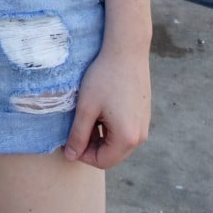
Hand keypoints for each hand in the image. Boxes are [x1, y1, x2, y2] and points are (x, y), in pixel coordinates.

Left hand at [63, 45, 150, 168]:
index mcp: (127, 138)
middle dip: (91, 146)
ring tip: (87, 116)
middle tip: (76, 128)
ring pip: (118, 143)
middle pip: (112, 155)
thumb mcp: (86, 108)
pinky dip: (110, 127)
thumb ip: (78, 135)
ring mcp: (144, 124)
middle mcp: (141, 136)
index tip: (68, 140)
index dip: (82, 154)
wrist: (127, 50)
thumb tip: (70, 156)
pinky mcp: (143, 114)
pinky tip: (100, 109)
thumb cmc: (105, 77)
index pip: (102, 161)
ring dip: (100, 136)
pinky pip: (125, 130)